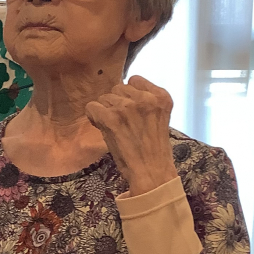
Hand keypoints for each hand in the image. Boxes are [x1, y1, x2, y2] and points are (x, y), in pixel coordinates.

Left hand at [84, 75, 176, 195]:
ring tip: (116, 128)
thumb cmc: (153, 150)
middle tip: (123, 123)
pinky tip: (104, 128)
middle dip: (117, 103)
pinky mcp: (112, 118)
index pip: (134, 80)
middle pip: (118, 88)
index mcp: (161, 97)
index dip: (129, 95)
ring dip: (106, 111)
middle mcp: (146, 98)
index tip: (131, 110)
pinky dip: (94, 118)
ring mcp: (128, 107)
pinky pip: (92, 107)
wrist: (151, 173)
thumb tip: (120, 91)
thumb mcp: (158, 118)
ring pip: (104, 97)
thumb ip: (145, 102)